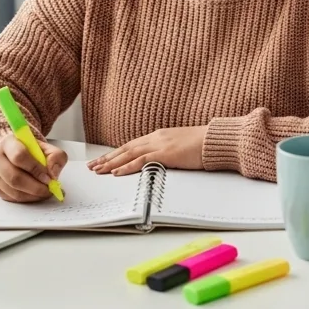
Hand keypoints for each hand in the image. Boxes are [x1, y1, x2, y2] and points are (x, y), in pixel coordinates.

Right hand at [0, 133, 66, 202]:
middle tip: (49, 189)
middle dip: (35, 187)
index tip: (48, 178)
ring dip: (32, 195)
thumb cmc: (32, 151)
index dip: (35, 169)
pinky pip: (9, 197)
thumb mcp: (47, 148)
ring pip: (12, 190)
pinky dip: (25, 199)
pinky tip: (35, 195)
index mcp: (8, 142)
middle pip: (14, 177)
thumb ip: (56, 157)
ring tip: (44, 193)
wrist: (16, 153)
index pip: (19, 156)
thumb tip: (52, 173)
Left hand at [88, 125, 207, 175]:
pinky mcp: (165, 154)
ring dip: (111, 163)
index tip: (104, 160)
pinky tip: (117, 172)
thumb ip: (168, 152)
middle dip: (107, 158)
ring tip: (98, 170)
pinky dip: (127, 167)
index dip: (116, 153)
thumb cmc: (203, 145)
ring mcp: (160, 145)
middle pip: (125, 148)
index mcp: (159, 136)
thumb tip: (159, 162)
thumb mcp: (181, 147)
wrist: (216, 140)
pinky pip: (141, 161)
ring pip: (129, 154)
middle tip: (92, 166)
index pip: (132, 145)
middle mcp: (156, 138)